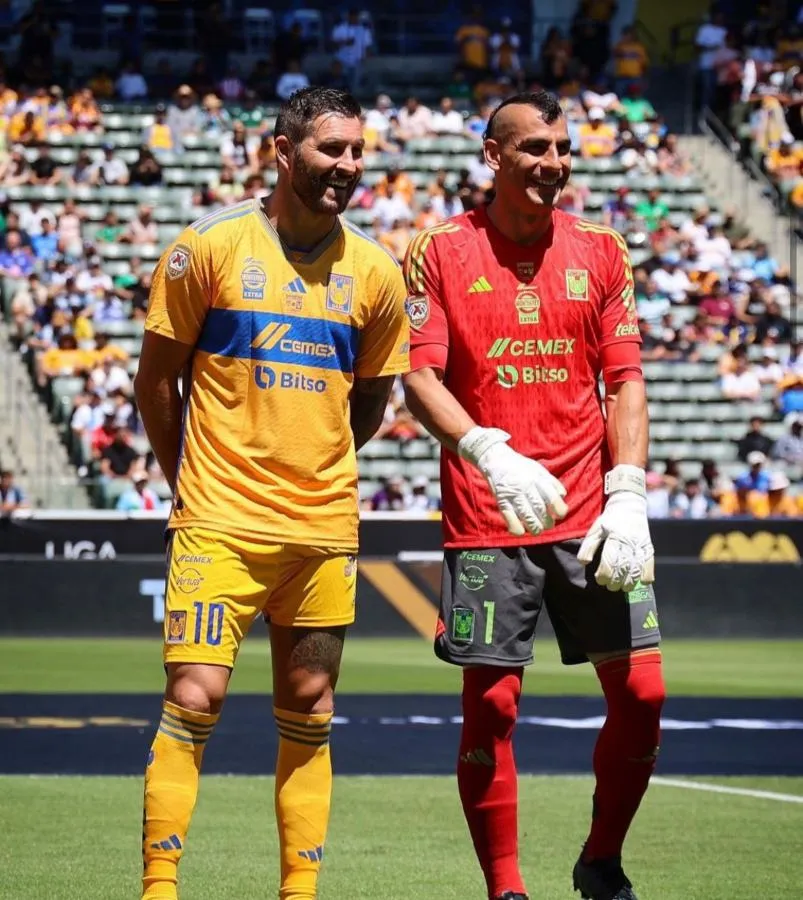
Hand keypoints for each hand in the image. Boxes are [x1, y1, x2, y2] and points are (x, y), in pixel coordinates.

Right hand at [458, 427, 567, 536]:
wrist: (496, 459)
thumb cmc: (520, 467)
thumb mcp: (539, 470)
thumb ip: (552, 483)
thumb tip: (562, 496)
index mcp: (538, 479)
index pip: (553, 499)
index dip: (559, 511)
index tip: (558, 514)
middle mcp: (526, 487)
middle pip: (541, 512)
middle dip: (547, 523)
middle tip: (547, 524)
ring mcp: (513, 495)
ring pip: (528, 519)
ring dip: (535, 529)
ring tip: (536, 529)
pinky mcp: (502, 502)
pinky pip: (511, 521)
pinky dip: (518, 530)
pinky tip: (521, 529)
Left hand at [578, 465, 654, 592]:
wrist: (629, 505)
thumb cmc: (609, 519)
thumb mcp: (596, 529)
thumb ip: (588, 546)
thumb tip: (584, 563)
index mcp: (614, 537)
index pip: (610, 560)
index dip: (604, 573)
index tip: (599, 579)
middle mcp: (629, 542)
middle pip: (623, 567)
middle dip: (616, 581)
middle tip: (610, 586)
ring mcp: (641, 545)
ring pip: (637, 568)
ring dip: (630, 581)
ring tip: (623, 587)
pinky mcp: (649, 547)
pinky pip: (650, 564)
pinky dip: (647, 575)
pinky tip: (641, 582)